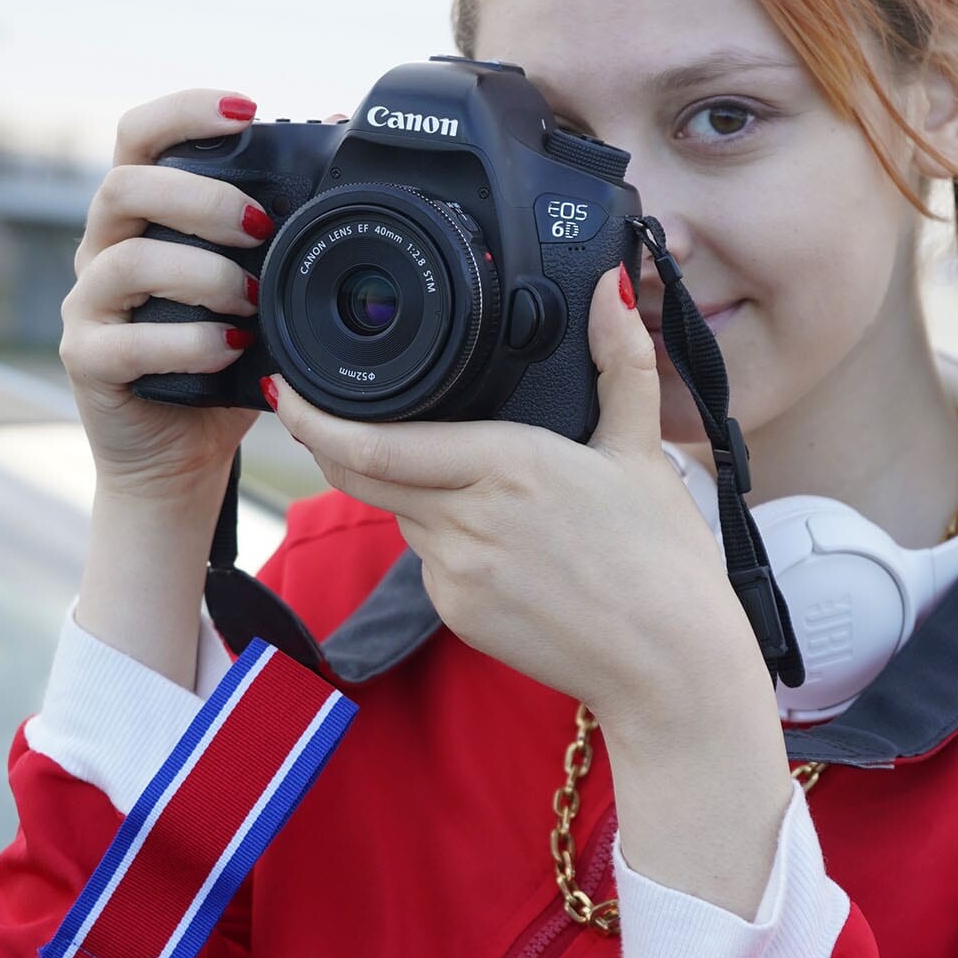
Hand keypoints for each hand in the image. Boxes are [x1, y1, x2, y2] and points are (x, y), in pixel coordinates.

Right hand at [62, 90, 343, 503]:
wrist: (182, 453)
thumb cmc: (223, 361)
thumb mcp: (260, 287)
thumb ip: (281, 224)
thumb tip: (330, 132)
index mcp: (141, 217)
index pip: (139, 138)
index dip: (184, 112)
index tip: (245, 109)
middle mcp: (103, 249)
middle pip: (125, 185)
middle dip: (202, 197)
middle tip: (261, 225)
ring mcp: (88, 305)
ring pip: (126, 259)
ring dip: (202, 273)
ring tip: (252, 300)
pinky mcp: (87, 361)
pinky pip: (128, 341)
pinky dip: (189, 342)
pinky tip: (231, 349)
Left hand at [262, 266, 767, 734]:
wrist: (669, 670)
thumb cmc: (663, 561)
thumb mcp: (643, 451)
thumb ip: (620, 361)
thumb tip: (612, 287)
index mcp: (506, 466)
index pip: (375, 443)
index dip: (316, 417)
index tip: (288, 389)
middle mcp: (467, 521)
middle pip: (362, 475)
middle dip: (332, 440)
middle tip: (317, 406)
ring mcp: (455, 575)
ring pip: (399, 512)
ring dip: (407, 487)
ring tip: (470, 480)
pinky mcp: (457, 615)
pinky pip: (426, 559)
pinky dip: (442, 536)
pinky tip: (499, 538)